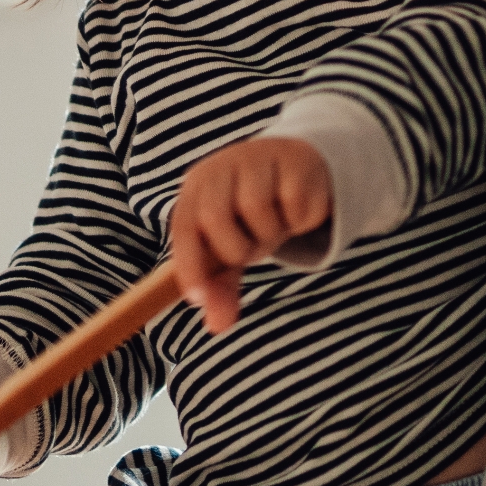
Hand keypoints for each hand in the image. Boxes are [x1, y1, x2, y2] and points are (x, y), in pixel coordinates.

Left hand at [168, 137, 334, 335]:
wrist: (297, 169)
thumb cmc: (252, 214)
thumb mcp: (233, 249)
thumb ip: (221, 286)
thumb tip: (217, 326)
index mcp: (197, 187)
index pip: (183, 228)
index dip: (188, 265)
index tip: (197, 299)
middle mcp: (221, 167)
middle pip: (216, 220)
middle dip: (238, 248)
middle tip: (255, 247)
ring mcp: (258, 159)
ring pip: (259, 212)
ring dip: (272, 232)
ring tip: (276, 224)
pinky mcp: (294, 160)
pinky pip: (296, 206)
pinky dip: (301, 220)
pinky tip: (299, 210)